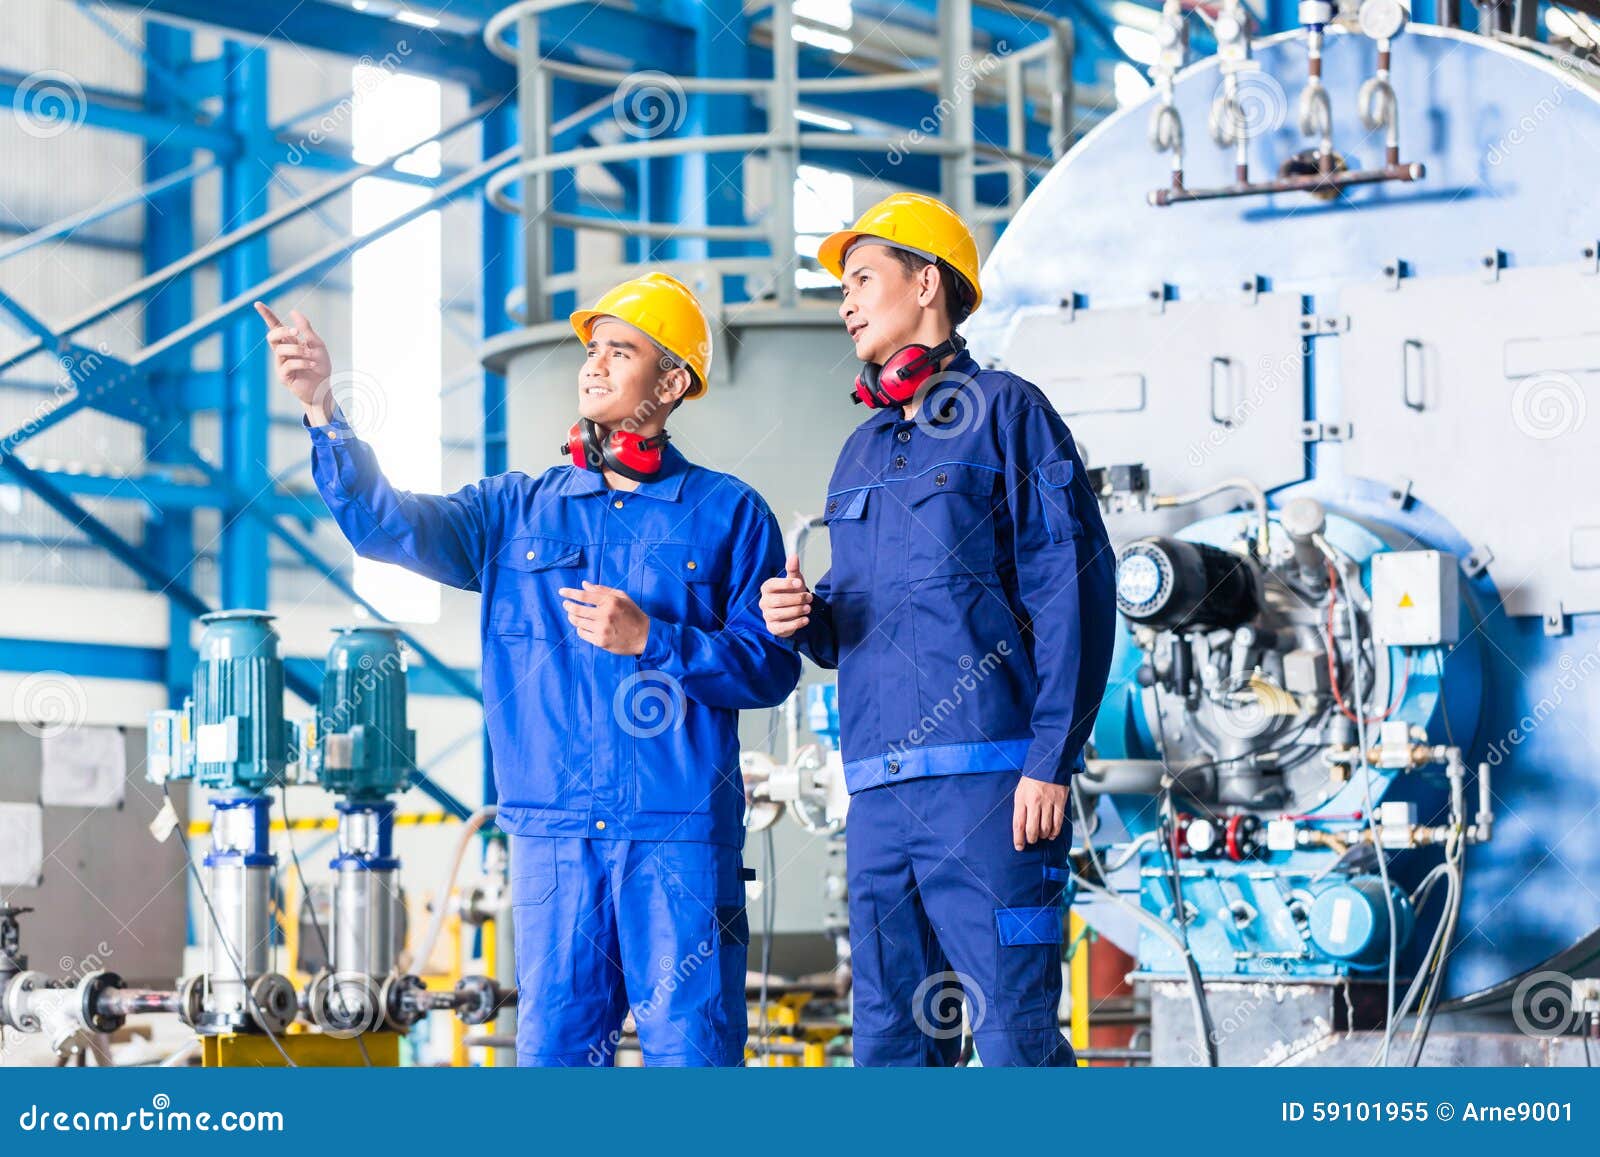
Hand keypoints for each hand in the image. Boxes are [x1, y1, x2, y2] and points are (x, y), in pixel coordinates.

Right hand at [255, 302, 334, 421]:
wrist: (324, 387)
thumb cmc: (320, 367)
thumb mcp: (316, 344)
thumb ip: (305, 329)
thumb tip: (293, 312)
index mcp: (290, 342)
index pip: (275, 326)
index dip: (266, 315)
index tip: (258, 304)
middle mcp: (283, 352)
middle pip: (272, 335)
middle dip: (283, 330)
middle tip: (296, 332)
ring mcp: (281, 364)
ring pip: (280, 350)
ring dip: (298, 350)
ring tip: (311, 356)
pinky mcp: (283, 376)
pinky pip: (288, 364)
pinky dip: (302, 362)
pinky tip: (312, 364)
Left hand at [559, 581, 650, 655]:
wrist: (645, 636)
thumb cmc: (633, 614)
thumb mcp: (622, 597)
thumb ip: (602, 590)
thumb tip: (584, 584)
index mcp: (610, 601)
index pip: (584, 595)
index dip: (570, 593)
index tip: (562, 592)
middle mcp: (605, 615)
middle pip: (577, 609)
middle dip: (568, 605)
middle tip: (566, 604)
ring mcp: (602, 629)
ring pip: (578, 622)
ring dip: (572, 617)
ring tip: (572, 614)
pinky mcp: (601, 641)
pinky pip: (582, 633)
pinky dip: (580, 629)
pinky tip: (582, 626)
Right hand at [759, 555, 811, 637]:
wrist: (793, 612)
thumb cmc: (792, 593)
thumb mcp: (794, 580)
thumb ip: (793, 569)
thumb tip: (793, 555)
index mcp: (767, 588)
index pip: (772, 585)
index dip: (786, 584)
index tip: (800, 583)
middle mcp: (764, 602)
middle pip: (778, 601)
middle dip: (796, 599)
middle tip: (809, 598)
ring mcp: (767, 615)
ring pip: (780, 614)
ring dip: (796, 610)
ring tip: (808, 608)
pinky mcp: (773, 628)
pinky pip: (782, 627)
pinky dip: (796, 623)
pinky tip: (806, 619)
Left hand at [1013, 776, 1066, 850]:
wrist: (1049, 764)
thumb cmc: (1032, 780)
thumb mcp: (1020, 791)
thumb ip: (1020, 808)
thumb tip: (1021, 828)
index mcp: (1021, 798)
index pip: (1018, 824)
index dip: (1018, 838)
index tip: (1019, 847)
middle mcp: (1034, 801)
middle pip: (1032, 829)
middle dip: (1031, 839)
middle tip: (1032, 840)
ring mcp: (1048, 802)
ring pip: (1046, 828)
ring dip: (1043, 836)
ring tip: (1041, 835)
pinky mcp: (1060, 801)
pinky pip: (1058, 822)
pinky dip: (1055, 832)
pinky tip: (1052, 834)